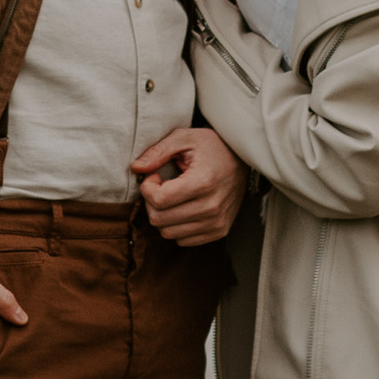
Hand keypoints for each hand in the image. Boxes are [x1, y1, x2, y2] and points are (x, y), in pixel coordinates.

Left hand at [131, 125, 246, 244]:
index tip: (154, 176)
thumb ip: (158, 152)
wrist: (243, 159)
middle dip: (151, 202)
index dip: (147, 188)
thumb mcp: (184, 138)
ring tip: (172, 197)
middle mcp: (212, 206)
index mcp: (203, 182)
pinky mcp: (219, 231)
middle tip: (160, 187)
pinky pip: (183, 240)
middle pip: (160, 219)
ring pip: (168, 233)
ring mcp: (217, 222)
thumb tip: (136, 168)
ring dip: (163, 216)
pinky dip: (176, 226)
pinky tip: (182, 208)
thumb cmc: (212, 147)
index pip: (160, 200)